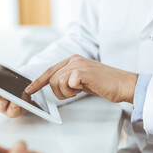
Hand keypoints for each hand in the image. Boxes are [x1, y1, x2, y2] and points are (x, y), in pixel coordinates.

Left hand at [24, 54, 138, 102]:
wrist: (123, 85)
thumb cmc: (106, 84)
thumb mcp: (83, 80)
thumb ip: (69, 79)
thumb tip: (55, 85)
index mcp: (73, 60)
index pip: (49, 70)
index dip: (37, 81)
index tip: (29, 90)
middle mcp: (74, 59)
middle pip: (51, 79)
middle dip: (59, 92)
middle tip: (73, 93)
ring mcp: (77, 64)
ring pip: (56, 83)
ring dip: (67, 93)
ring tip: (80, 90)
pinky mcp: (81, 71)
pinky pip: (66, 85)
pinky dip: (73, 91)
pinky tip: (85, 88)